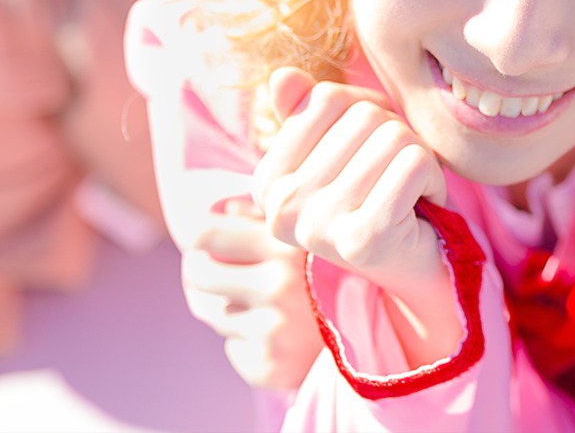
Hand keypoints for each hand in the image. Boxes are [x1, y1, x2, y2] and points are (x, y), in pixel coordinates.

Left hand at [180, 198, 320, 389]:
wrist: (377, 334)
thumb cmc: (335, 274)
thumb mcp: (308, 235)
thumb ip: (267, 216)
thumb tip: (224, 208)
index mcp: (285, 245)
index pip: (204, 232)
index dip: (200, 236)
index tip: (209, 243)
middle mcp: (278, 286)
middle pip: (196, 273)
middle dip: (201, 273)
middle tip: (217, 273)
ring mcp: (273, 329)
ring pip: (214, 312)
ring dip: (229, 309)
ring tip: (267, 305)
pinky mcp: (269, 365)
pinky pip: (233, 346)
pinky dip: (248, 341)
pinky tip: (280, 334)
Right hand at [251, 68, 446, 286]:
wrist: (414, 266)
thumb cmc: (378, 197)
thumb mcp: (339, 149)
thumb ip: (307, 112)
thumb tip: (282, 74)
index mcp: (266, 181)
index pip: (326, 99)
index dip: (367, 111)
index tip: (369, 153)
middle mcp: (281, 206)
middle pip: (364, 116)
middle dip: (397, 136)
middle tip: (394, 177)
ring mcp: (318, 225)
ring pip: (395, 137)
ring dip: (418, 158)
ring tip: (407, 191)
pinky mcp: (363, 238)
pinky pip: (417, 163)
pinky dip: (434, 178)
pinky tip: (422, 205)